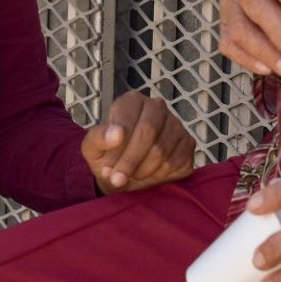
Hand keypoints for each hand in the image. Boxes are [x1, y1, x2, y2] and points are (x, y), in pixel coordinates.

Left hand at [80, 90, 194, 193]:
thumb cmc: (107, 156)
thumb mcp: (92, 148)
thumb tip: (117, 134)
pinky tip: (148, 176)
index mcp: (133, 101)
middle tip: (117, 180)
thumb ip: (98, 137)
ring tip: (130, 178)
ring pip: (162, 150)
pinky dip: (159, 176)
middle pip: (148, 132)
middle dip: (130, 161)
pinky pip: (176, 162)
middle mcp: (157, 107)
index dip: (118, 149)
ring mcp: (176, 124)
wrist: (125, 174)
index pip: (129, 121)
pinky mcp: (188, 144)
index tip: (107, 170)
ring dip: (143, 171)